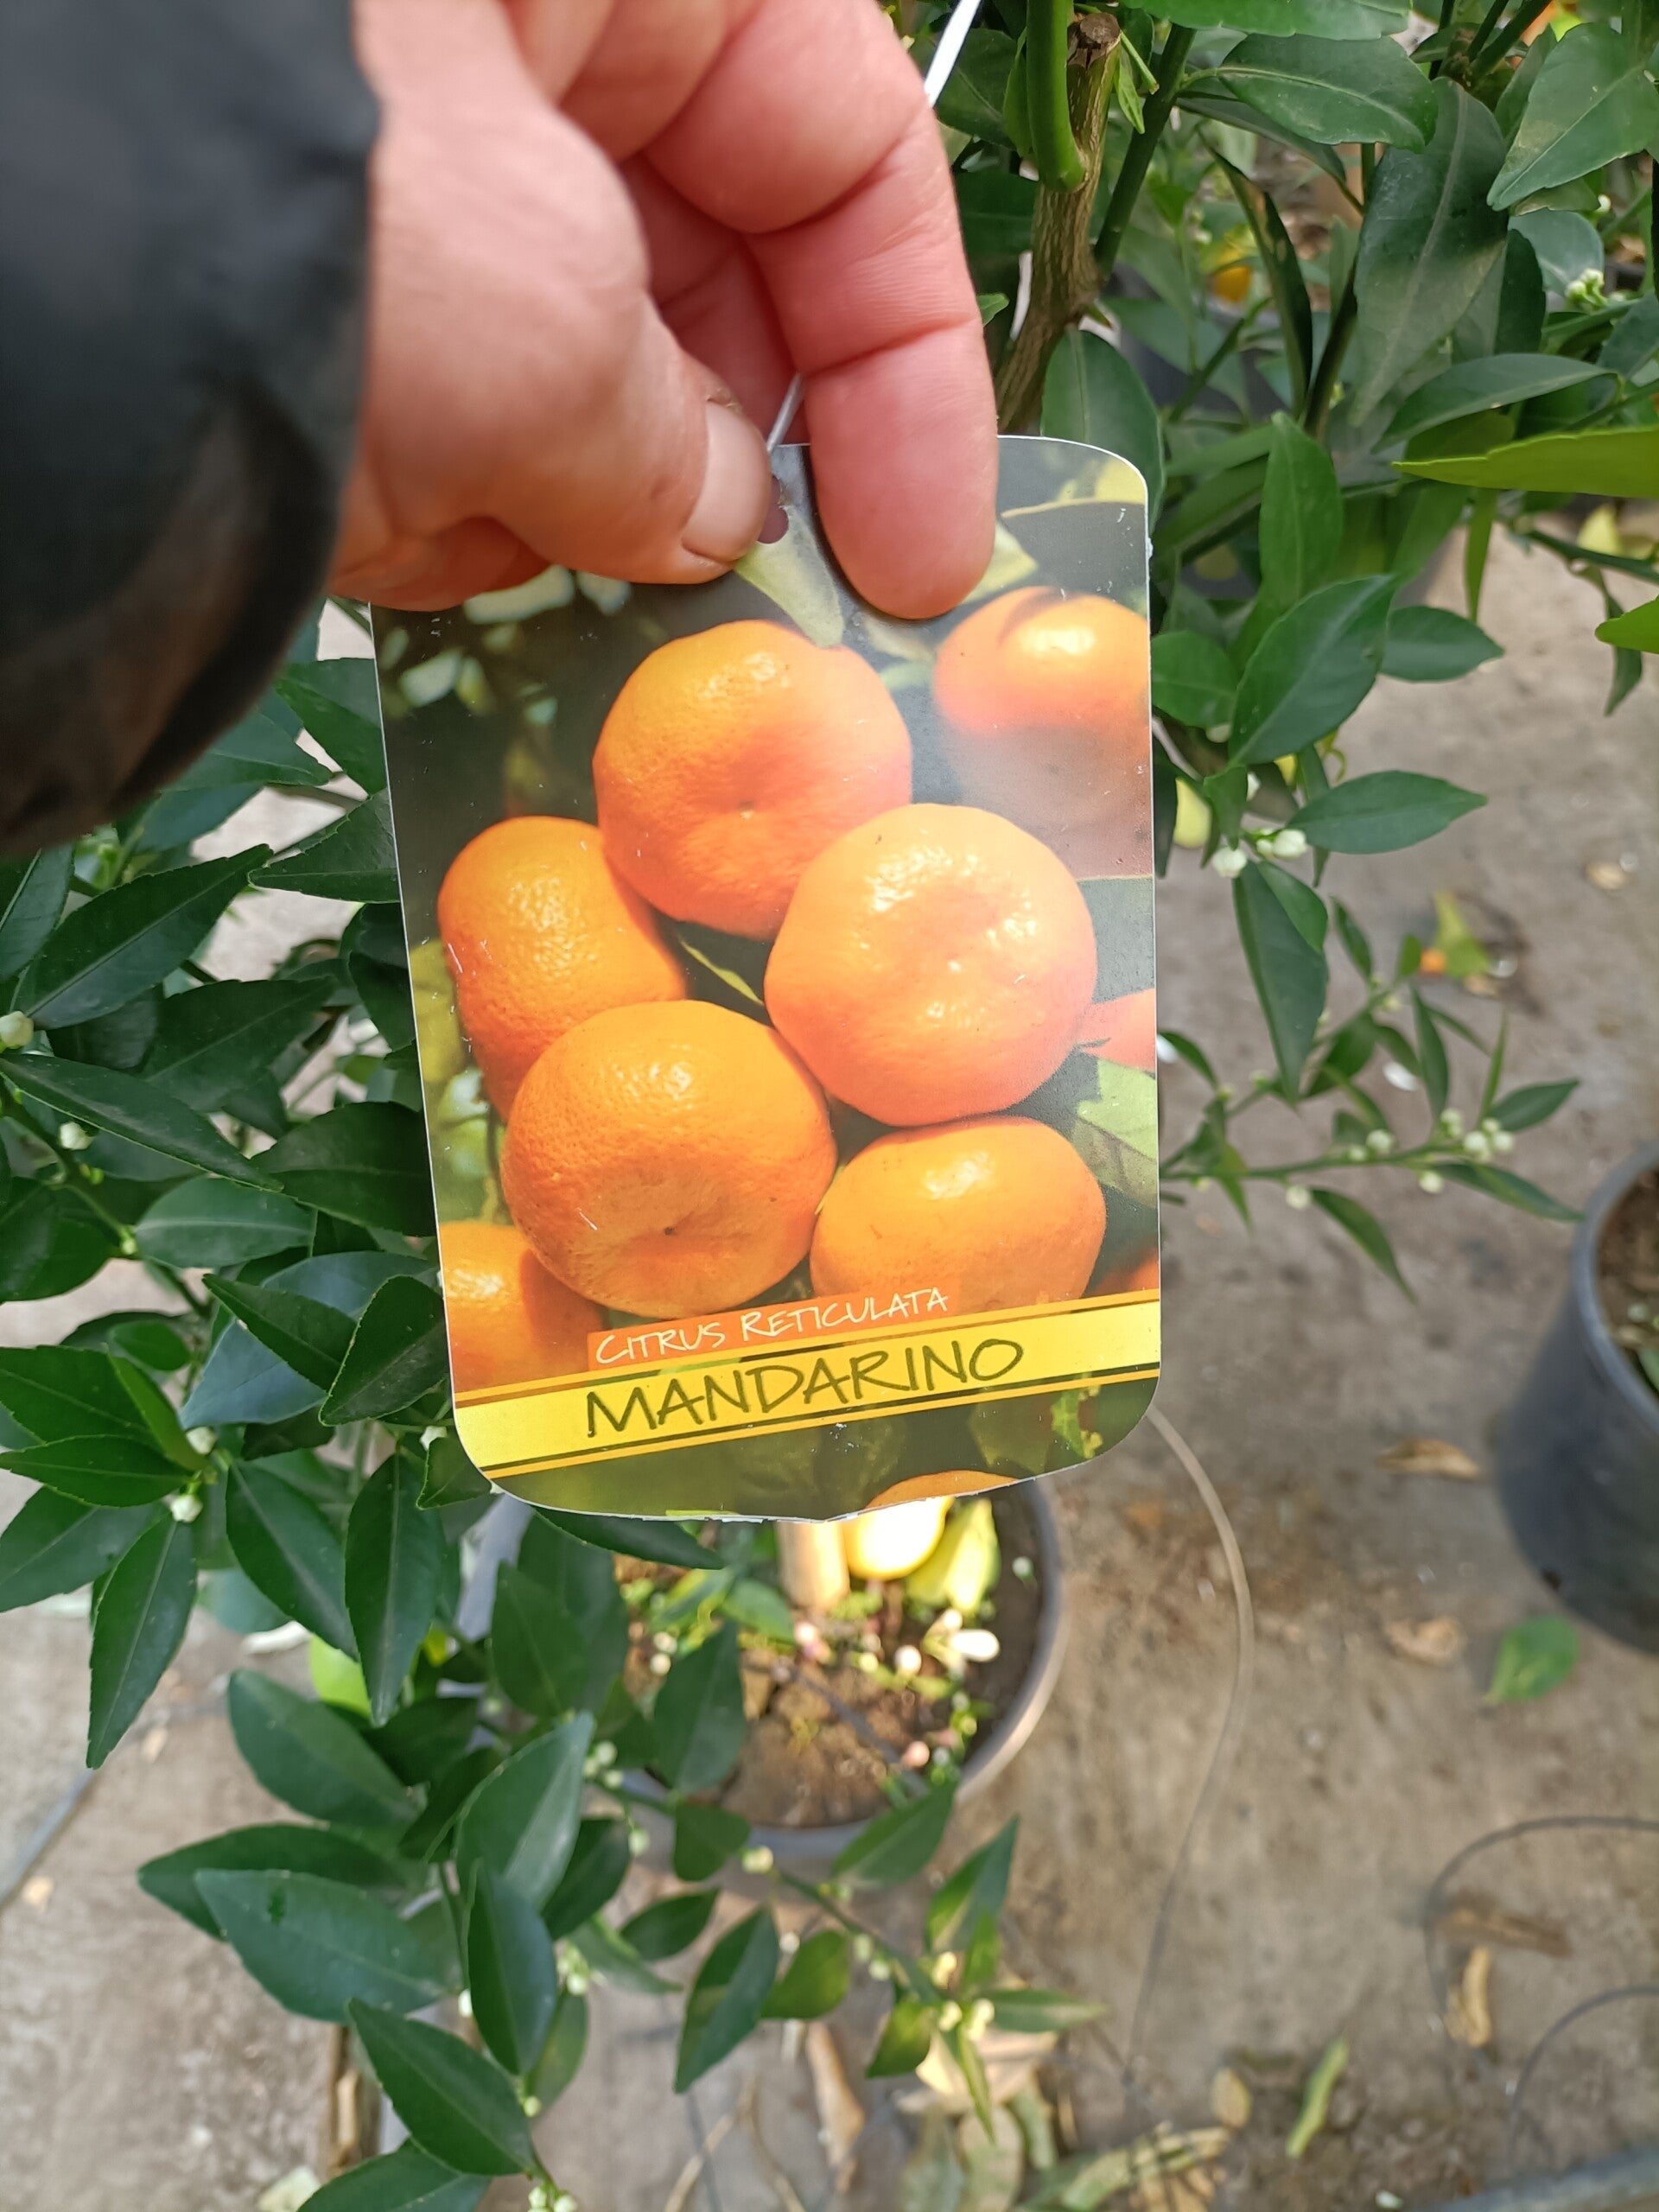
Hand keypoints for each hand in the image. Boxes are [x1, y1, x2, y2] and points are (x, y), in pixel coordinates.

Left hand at [333, 0, 996, 618]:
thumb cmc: (258, 203)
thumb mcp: (539, 324)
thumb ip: (670, 447)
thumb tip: (717, 525)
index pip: (852, 145)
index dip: (912, 365)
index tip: (922, 553)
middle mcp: (516, 39)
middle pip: (712, 266)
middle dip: (721, 458)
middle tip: (750, 611)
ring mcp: (398, 158)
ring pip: (572, 360)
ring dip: (567, 501)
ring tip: (515, 560)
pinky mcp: (298, 276)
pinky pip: (432, 401)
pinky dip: (435, 502)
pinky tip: (388, 536)